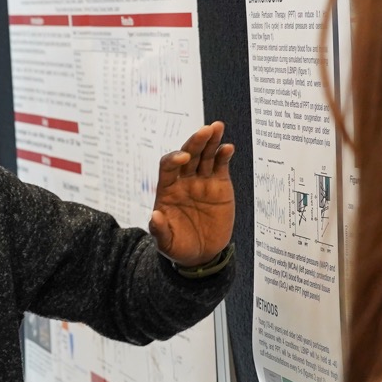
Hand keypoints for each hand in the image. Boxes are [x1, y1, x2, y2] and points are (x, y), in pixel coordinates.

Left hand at [149, 121, 234, 265]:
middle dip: (195, 142)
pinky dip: (224, 156)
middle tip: (205, 130)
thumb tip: (154, 216)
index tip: (183, 159)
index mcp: (167, 190)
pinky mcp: (219, 185)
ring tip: (217, 127)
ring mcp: (202, 181)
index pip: (168, 167)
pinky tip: (227, 148)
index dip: (174, 159)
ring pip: (205, 156)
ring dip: (210, 141)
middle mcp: (184, 181)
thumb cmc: (179, 247)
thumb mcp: (166, 243)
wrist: (201, 254)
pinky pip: (221, 166)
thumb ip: (159, 231)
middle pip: (188, 155)